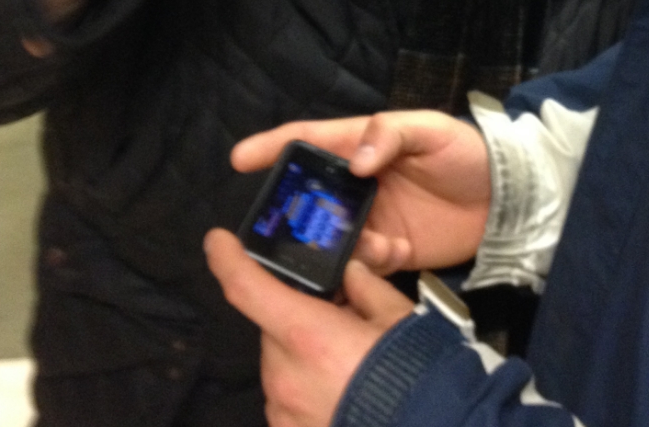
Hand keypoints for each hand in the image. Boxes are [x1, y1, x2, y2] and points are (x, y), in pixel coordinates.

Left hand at [204, 229, 413, 426]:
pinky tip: (339, 390)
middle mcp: (284, 374)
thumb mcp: (395, 315)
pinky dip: (305, 387)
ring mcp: (282, 412)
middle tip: (336, 319)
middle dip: (296, 316)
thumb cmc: (411, 371)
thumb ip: (365, 285)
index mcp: (307, 334)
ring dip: (301, 354)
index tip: (217, 241)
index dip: (227, 260)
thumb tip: (350, 273)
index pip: (248, 289)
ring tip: (345, 362)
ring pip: (280, 364)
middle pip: (273, 328)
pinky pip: (287, 400)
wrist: (432, 426)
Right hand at [232, 111, 491, 273]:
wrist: (507, 201)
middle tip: (293, 232)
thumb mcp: (432, 131)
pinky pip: (364, 262)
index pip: (310, 141)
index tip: (238, 159)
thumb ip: (391, 135)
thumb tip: (354, 160)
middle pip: (312, 197)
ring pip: (333, 236)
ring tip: (375, 241)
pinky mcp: (390, 250)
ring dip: (342, 244)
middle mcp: (359, 182)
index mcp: (363, 144)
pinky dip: (371, 261)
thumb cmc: (467, 154)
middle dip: (299, 214)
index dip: (273, 146)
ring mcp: (373, 218)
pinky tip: (397, 250)